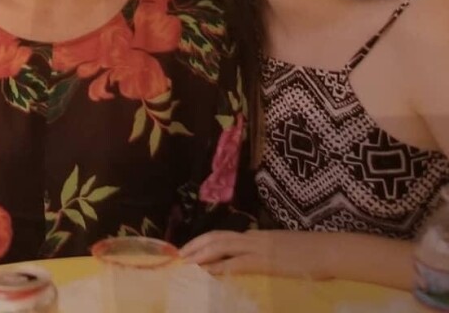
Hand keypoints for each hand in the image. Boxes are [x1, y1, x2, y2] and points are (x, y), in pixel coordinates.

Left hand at [180, 229, 331, 279]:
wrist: (329, 251)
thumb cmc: (312, 253)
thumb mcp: (284, 249)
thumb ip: (267, 252)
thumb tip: (255, 260)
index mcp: (257, 235)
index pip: (224, 235)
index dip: (204, 242)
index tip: (189, 249)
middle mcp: (253, 238)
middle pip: (216, 237)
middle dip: (195, 245)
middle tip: (179, 256)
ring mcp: (258, 248)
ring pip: (221, 245)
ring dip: (201, 253)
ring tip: (186, 262)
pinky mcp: (265, 262)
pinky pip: (236, 263)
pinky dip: (219, 267)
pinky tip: (208, 273)